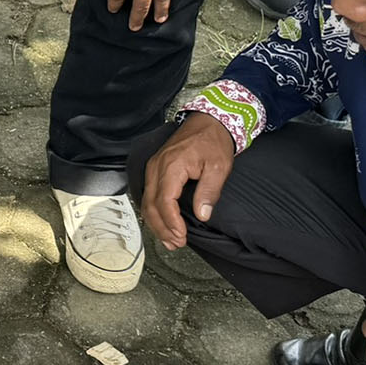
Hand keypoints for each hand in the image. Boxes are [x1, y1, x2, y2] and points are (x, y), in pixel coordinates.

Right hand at [142, 114, 235, 249]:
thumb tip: (202, 214)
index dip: (171, 222)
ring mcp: (153, 168)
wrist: (208, 121)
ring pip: (146, 202)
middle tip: (176, 243)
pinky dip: (154, 212)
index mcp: (171, 167)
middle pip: (151, 205)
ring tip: (169, 240)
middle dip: (162, 228)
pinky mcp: (155, 169)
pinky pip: (149, 195)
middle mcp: (157, 168)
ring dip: (156, 223)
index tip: (181, 235)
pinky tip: (162, 222)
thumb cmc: (213, 140)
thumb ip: (209, 191)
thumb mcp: (218, 166)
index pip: (165, 202)